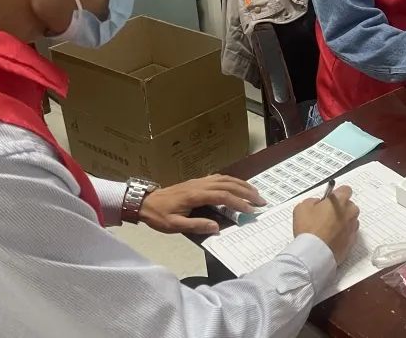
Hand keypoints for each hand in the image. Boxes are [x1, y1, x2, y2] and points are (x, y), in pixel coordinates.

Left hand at [139, 175, 265, 234]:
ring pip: (225, 179)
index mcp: (196, 195)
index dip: (239, 203)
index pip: (223, 196)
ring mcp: (199, 181)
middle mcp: (200, 184)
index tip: (251, 211)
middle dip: (247, 192)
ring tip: (255, 193)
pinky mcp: (197, 181)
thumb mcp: (174, 226)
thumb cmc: (159, 216)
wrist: (144, 202)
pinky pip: (219, 178)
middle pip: (229, 184)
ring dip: (242, 184)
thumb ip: (196, 226)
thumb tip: (216, 227)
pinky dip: (232, 181)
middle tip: (261, 201)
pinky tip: (237, 186)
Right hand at [293, 185, 359, 263]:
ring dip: (341, 222)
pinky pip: (348, 234)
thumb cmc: (310, 230)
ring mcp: (352, 228)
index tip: (329, 199)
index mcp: (341, 201)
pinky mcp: (352, 241)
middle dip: (339, 209)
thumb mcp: (302, 207)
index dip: (336, 194)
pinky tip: (329, 238)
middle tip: (325, 215)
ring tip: (326, 229)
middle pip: (349, 206)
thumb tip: (316, 203)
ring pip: (349, 220)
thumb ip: (312, 200)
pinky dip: (341, 235)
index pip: (345, 189)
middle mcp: (350, 213)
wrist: (314, 253)